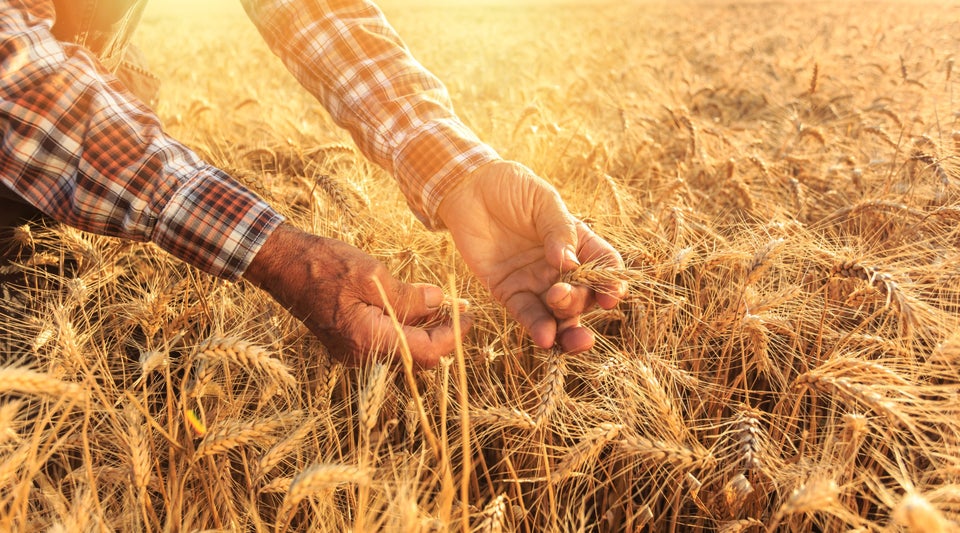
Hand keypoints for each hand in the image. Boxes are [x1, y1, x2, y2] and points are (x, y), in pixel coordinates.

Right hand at [243, 223, 467, 367]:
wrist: (281, 264)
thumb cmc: (324, 265)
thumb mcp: (373, 275)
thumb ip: (410, 296)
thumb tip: (441, 303)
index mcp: (368, 341)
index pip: (426, 353)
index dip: (453, 337)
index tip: (470, 318)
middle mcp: (360, 355)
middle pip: (416, 358)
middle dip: (442, 337)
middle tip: (461, 312)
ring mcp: (352, 351)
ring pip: (401, 350)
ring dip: (424, 332)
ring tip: (443, 306)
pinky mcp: (348, 342)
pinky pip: (385, 342)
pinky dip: (404, 328)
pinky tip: (414, 307)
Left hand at [437, 161, 624, 352]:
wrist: (469, 188)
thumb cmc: (511, 187)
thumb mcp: (542, 201)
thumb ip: (558, 230)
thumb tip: (569, 264)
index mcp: (577, 242)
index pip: (604, 267)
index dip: (611, 284)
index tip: (611, 295)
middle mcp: (560, 267)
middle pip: (582, 296)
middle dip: (578, 303)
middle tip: (560, 293)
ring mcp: (535, 282)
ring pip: (558, 314)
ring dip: (564, 328)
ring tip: (561, 336)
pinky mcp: (508, 291)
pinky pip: (527, 315)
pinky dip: (538, 329)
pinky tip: (545, 338)